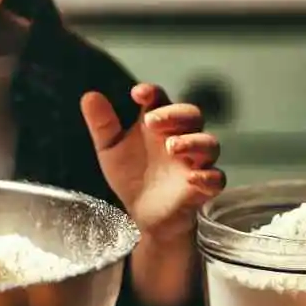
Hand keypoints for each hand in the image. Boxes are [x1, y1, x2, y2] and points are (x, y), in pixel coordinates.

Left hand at [80, 83, 224, 245]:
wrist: (143, 213)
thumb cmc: (131, 174)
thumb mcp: (110, 148)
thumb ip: (102, 124)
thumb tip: (89, 95)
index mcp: (159, 123)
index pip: (161, 99)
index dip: (153, 92)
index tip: (138, 94)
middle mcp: (181, 136)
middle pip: (191, 115)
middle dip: (174, 114)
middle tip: (151, 121)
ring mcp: (195, 161)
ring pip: (208, 143)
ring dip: (193, 142)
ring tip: (171, 147)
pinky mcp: (204, 187)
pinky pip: (216, 178)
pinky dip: (207, 176)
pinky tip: (191, 178)